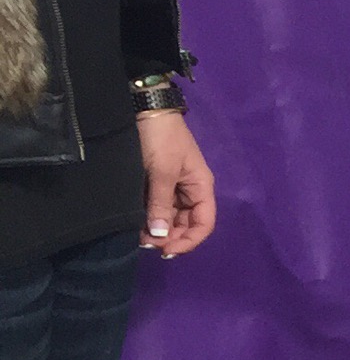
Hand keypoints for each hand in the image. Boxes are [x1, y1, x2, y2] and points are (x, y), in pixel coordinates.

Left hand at [135, 109, 214, 257]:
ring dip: (157, 229)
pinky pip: (157, 206)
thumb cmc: (160, 138)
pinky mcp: (156, 182)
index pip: (204, 223)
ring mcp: (172, 186)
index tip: (165, 250)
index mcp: (200, 187)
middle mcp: (189, 190)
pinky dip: (149, 218)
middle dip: (169, 236)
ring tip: (138, 235)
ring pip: (170, 217)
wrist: (144, 108)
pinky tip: (136, 223)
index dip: (189, 241)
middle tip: (144, 244)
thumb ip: (161, 204)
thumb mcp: (162, 172)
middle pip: (186, 223)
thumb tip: (160, 236)